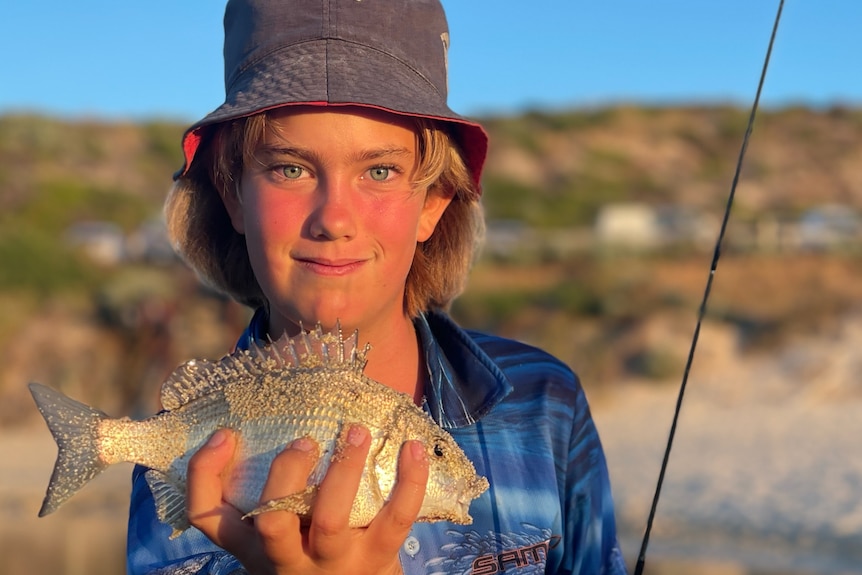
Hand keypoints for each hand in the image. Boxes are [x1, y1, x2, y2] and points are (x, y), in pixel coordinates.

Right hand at [186, 425, 429, 574]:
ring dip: (343, 470)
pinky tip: (413, 449)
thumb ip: (270, 486)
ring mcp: (334, 561)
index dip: (205, 473)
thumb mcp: (281, 530)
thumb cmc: (312, 549)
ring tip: (356, 432)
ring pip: (329, 520)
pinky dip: (409, 481)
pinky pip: (396, 519)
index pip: (207, 515)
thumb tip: (277, 407)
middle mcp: (287, 559)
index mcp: (253, 545)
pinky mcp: (377, 560)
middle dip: (285, 474)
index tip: (225, 434)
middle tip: (305, 439)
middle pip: (271, 522)